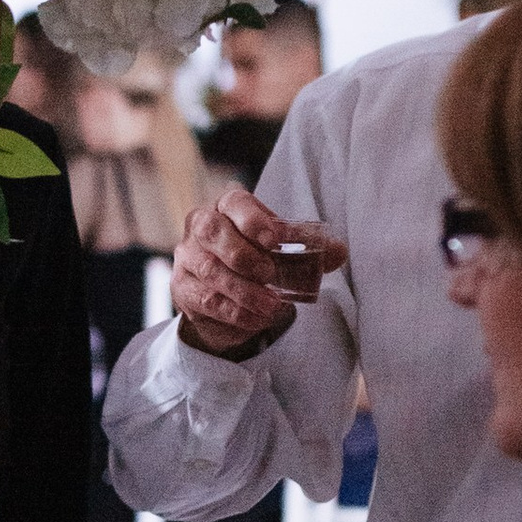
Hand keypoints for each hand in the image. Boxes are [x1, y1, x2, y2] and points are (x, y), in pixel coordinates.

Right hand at [169, 188, 348, 359]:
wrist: (227, 293)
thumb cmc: (257, 257)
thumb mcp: (284, 248)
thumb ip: (310, 247)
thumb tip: (339, 251)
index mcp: (228, 206)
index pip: (235, 202)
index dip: (254, 220)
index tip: (276, 240)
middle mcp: (201, 225)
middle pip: (211, 231)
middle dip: (243, 255)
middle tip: (270, 275)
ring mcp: (187, 256)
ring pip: (209, 270)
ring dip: (244, 291)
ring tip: (273, 307)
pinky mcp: (182, 288)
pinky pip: (206, 300)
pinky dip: (235, 312)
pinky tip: (257, 319)